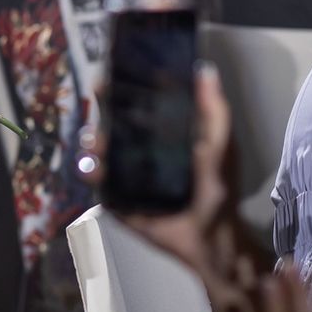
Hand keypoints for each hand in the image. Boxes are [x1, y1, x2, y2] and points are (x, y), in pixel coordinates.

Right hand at [78, 63, 257, 311]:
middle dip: (98, 119)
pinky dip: (90, 174)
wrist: (211, 240)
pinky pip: (96, 183)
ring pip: (96, 153)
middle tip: (98, 118)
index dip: (117, 94)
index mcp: (160, 136)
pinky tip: (93, 169)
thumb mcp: (221, 145)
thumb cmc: (218, 189)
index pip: (132, 108)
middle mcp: (139, 152)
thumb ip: (214, 111)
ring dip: (92, 145)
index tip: (105, 82)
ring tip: (97, 147)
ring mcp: (125, 176)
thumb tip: (205, 70)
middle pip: (108, 127)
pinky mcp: (117, 199)